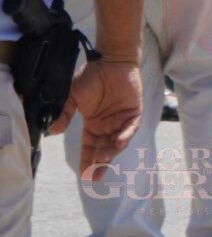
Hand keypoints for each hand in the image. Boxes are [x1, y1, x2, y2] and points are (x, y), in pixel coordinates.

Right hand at [59, 57, 141, 180]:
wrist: (110, 61)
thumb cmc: (91, 77)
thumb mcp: (72, 96)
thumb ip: (64, 113)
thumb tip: (52, 131)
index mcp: (93, 125)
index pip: (89, 147)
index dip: (87, 161)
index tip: (84, 176)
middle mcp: (107, 126)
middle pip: (103, 148)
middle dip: (99, 163)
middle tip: (94, 175)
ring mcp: (121, 119)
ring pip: (117, 141)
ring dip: (112, 151)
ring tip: (103, 159)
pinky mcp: (134, 111)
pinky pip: (131, 127)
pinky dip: (126, 134)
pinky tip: (119, 142)